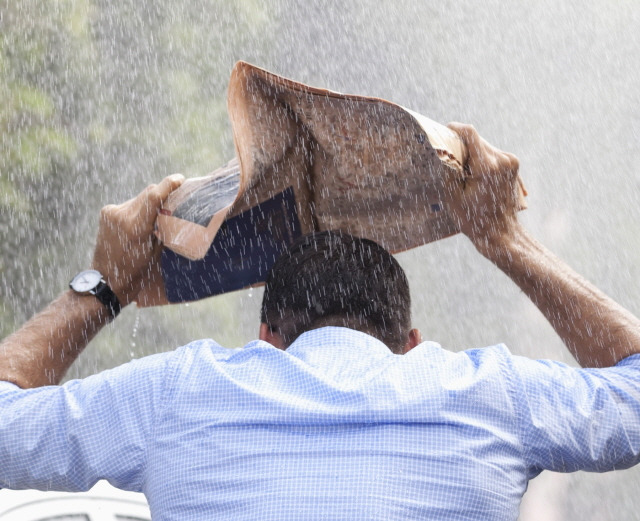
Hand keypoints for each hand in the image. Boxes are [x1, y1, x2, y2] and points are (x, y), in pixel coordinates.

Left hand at [91, 174, 184, 305]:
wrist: (107, 281)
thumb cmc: (136, 272)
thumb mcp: (156, 252)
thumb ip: (164, 229)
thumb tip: (175, 212)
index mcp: (135, 228)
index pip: (154, 196)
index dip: (169, 184)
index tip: (181, 179)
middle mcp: (121, 216)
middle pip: (148, 193)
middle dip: (164, 193)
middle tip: (178, 196)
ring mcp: (112, 212)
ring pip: (140, 197)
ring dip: (152, 202)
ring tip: (160, 215)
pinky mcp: (107, 212)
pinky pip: (130, 204)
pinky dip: (140, 208)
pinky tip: (144, 221)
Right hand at [446, 123, 524, 246]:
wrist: (501, 233)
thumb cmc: (473, 219)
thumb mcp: (453, 196)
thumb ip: (448, 169)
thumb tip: (442, 151)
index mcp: (487, 166)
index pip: (470, 133)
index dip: (454, 129)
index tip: (443, 132)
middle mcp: (503, 159)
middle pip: (476, 139)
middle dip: (461, 146)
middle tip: (449, 160)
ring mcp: (511, 161)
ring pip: (484, 146)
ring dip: (471, 154)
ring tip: (463, 174)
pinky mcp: (513, 164)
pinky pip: (492, 153)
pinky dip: (480, 159)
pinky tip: (474, 176)